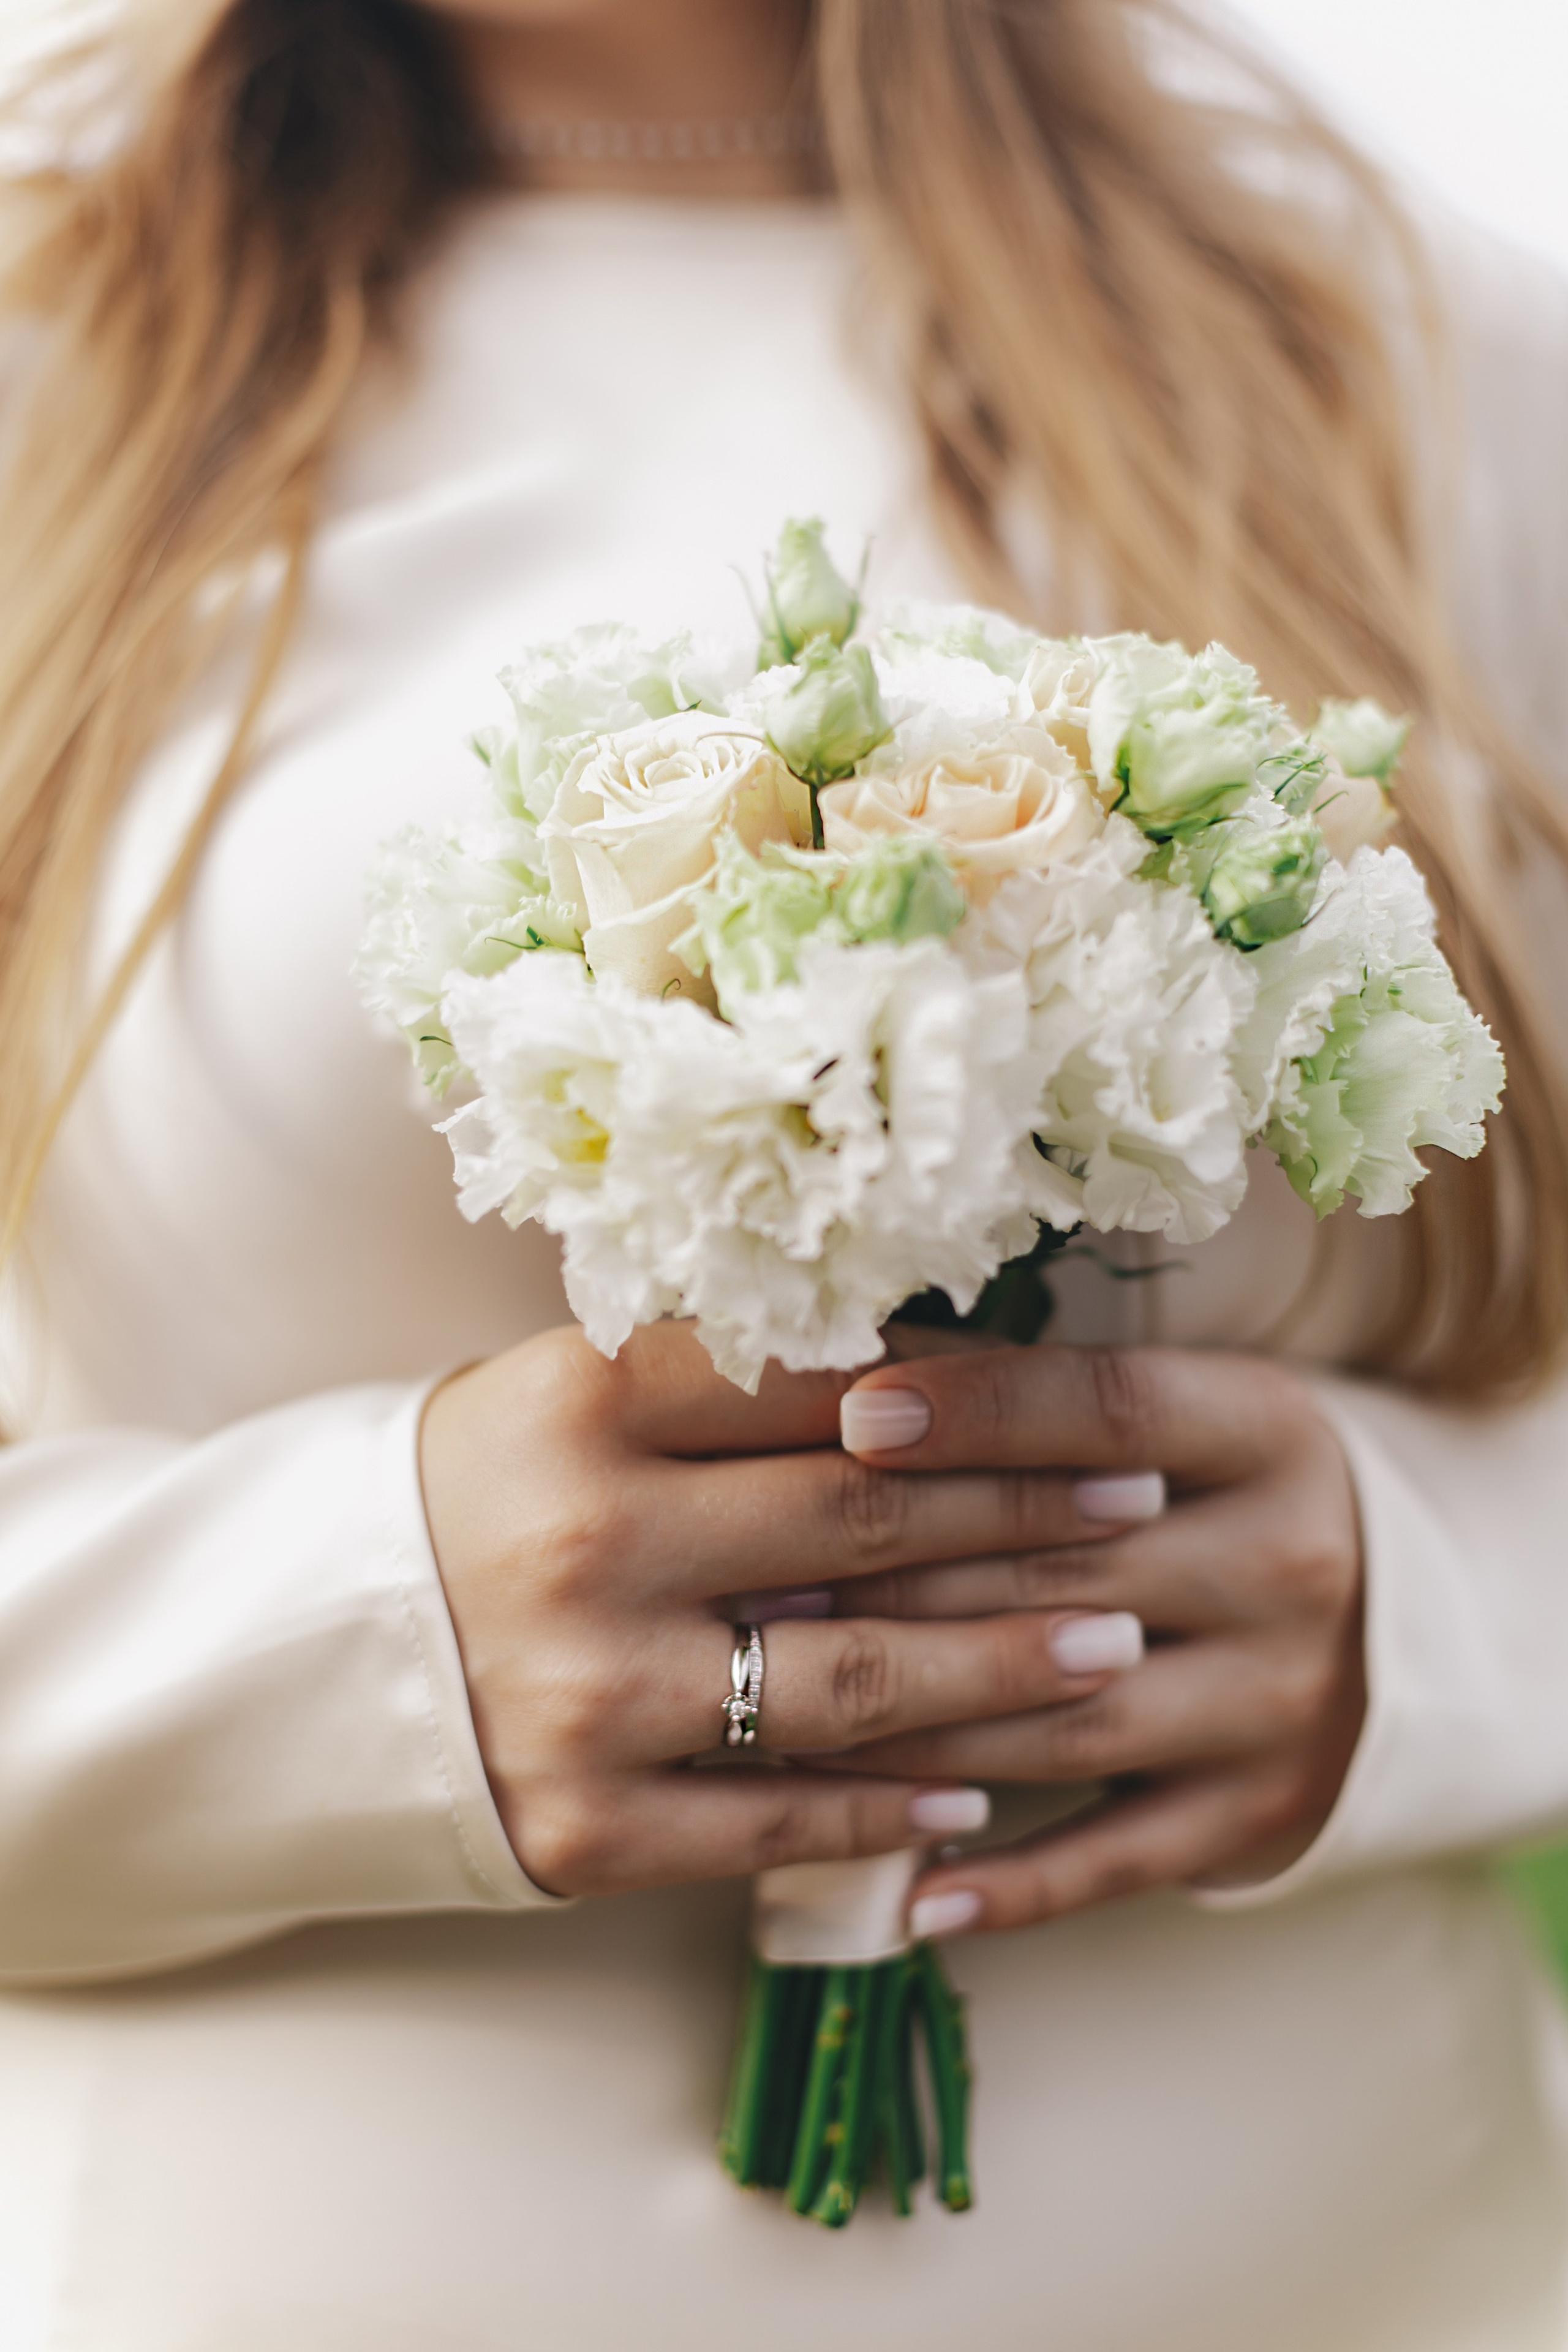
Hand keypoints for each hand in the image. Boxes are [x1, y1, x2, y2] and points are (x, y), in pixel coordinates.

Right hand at [417, 1323, 1148, 1898]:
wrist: (319, 1646)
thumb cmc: (492, 1490)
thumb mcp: (581, 1396)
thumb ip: (737, 1385)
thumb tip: (945, 1376)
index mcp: (590, 1404)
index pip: (829, 1388)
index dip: (979, 1403)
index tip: (1091, 1413)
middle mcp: (590, 1541)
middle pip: (865, 1525)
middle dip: (1029, 1520)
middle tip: (1140, 1517)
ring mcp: (586, 1693)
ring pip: (851, 1682)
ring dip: (1004, 1668)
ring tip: (1113, 1647)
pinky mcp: (582, 1824)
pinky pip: (776, 1819)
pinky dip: (892, 1810)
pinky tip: (983, 1796)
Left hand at [831, 1344, 1365, 1936]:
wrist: (1397, 1614)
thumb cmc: (1214, 1485)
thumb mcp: (1169, 1411)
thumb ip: (1022, 1387)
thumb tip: (848, 1351)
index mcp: (1265, 1433)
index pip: (1109, 1410)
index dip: (980, 1411)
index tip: (855, 1413)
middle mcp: (1288, 1564)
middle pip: (1062, 1573)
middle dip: (892, 1581)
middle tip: (753, 1582)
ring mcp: (1278, 1701)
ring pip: (1063, 1719)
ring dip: (911, 1728)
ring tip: (774, 1719)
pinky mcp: (1256, 1812)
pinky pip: (1114, 1857)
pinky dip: (1011, 1883)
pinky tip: (909, 1892)